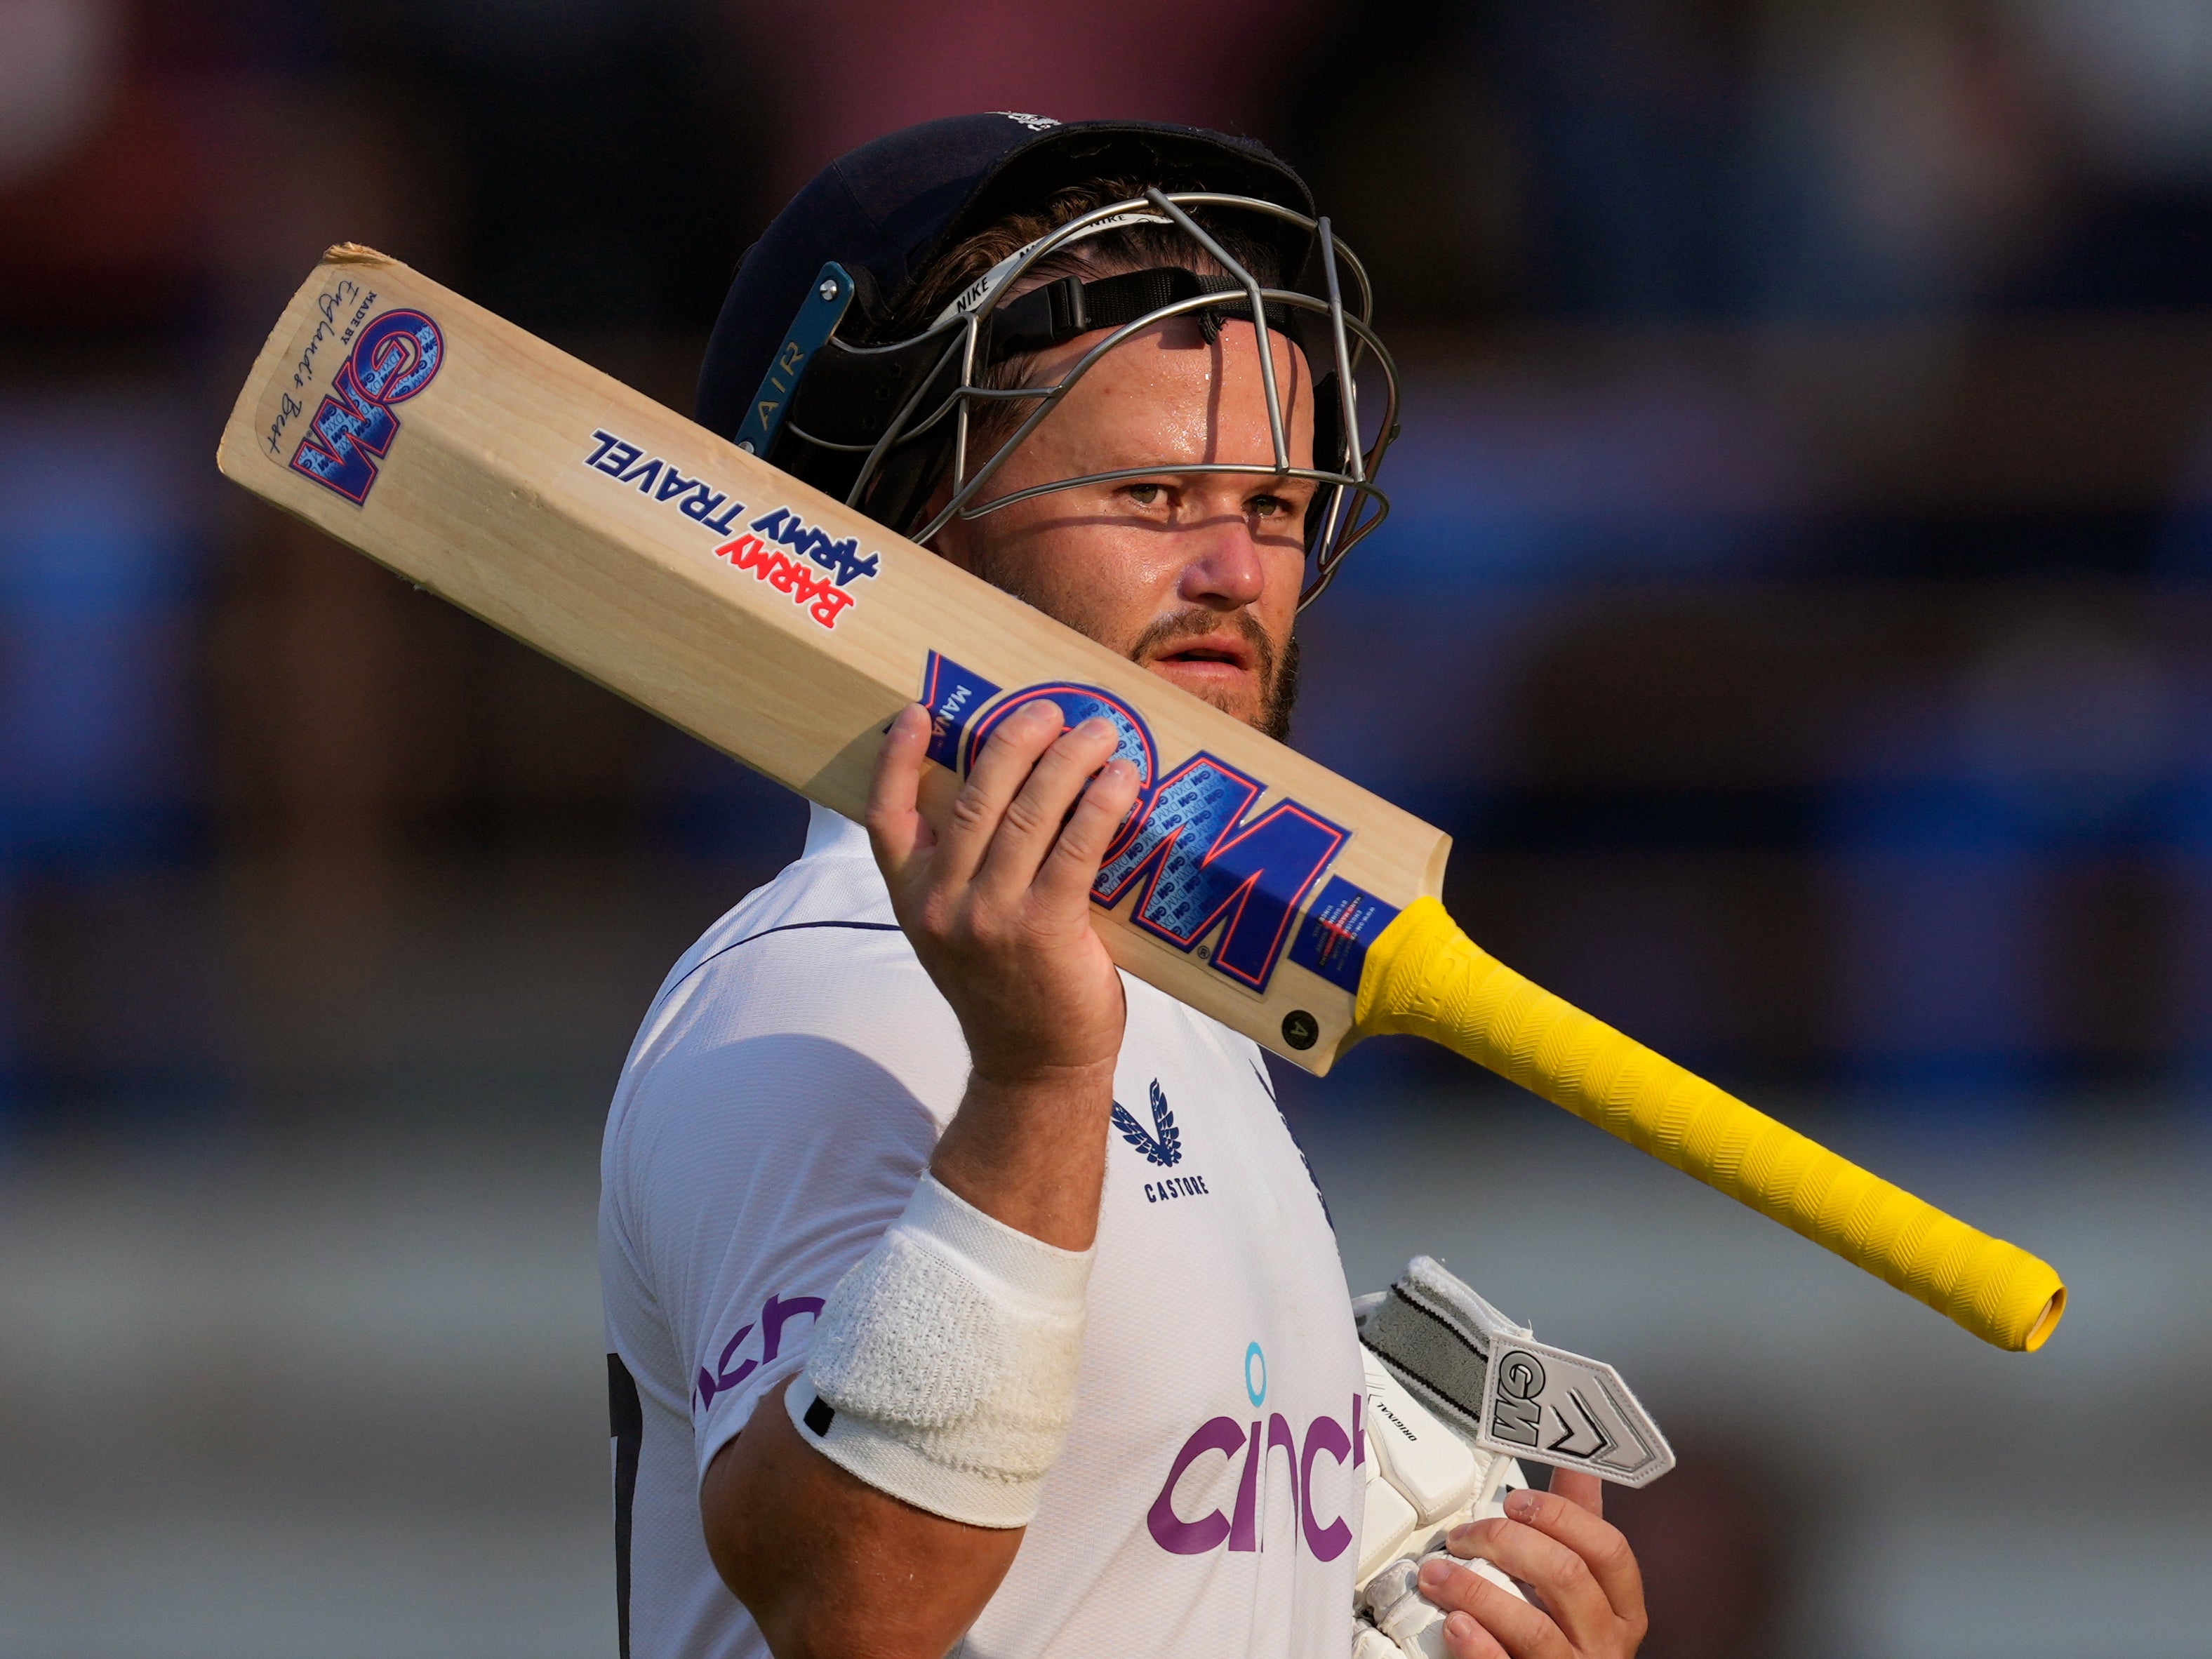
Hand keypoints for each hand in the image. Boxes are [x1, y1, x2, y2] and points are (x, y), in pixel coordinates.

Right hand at [868, 700, 1139, 1084]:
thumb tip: (1008, 796)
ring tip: (1098, 732)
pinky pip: (1076, 846)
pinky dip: (1101, 803)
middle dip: (1014, 739)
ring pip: (1028, 811)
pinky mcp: (1046, 927)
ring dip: (1067, 759)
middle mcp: (941, 904)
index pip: (884, 818)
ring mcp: (991, 916)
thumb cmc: (1009, 992)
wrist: (1035, 1071)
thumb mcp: (957, 935)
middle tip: (1050, 710)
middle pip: (972, 796)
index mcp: (912, 901)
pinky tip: (1122, 779)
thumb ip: (963, 877)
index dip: (896, 760)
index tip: (917, 711)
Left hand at [1415, 1473, 1646, 1658]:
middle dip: (1506, 1544)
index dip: (1561, 1516)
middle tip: (1462, 1536)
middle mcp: (1604, 1643)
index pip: (1609, 1549)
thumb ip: (1576, 1527)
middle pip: (1567, 1577)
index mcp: (1621, 1608)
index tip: (1516, 1501)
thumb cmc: (1567, 1639)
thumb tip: (1576, 1463)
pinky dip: (1477, 1644)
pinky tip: (1454, 1624)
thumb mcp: (1585, 1586)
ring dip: (1476, 1592)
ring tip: (1437, 1575)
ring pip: (1533, 1628)